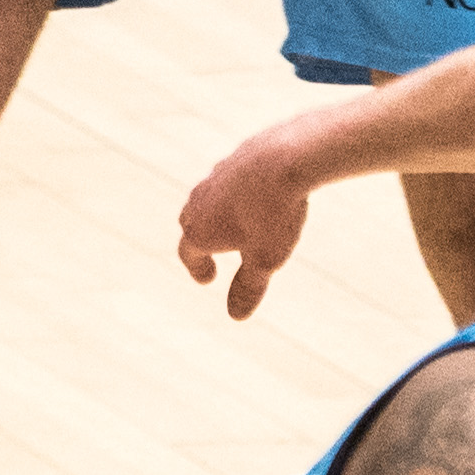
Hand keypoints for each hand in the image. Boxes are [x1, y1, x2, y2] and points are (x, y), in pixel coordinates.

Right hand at [177, 130, 318, 321]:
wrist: (286, 157)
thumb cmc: (274, 214)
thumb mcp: (265, 260)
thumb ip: (248, 287)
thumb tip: (235, 316)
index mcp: (199, 230)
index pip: (188, 254)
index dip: (197, 269)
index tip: (209, 279)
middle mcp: (199, 202)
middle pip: (190, 223)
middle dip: (198, 240)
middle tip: (209, 252)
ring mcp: (214, 177)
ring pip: (207, 199)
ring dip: (215, 214)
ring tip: (233, 225)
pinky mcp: (234, 158)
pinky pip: (229, 181)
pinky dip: (234, 194)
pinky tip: (254, 196)